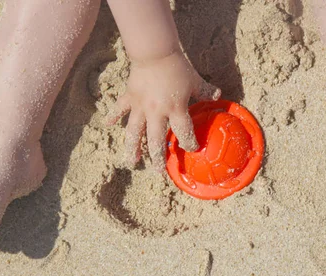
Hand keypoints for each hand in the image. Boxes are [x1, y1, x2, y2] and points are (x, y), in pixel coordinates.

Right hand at [106, 50, 220, 171]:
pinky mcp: (129, 97)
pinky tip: (107, 124)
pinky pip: (119, 109)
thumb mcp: (195, 80)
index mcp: (175, 109)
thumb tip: (218, 95)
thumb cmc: (177, 67)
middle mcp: (157, 112)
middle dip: (158, 158)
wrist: (155, 52)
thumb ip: (205, 91)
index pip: (184, 133)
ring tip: (132, 162)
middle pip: (156, 141)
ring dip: (133, 148)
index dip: (189, 143)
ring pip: (135, 132)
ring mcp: (140, 107)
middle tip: (158, 173)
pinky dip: (112, 115)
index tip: (191, 149)